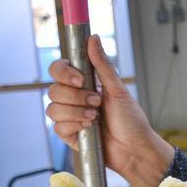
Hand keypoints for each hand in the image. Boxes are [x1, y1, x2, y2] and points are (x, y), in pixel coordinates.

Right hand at [46, 35, 173, 186]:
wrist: (134, 148)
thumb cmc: (131, 119)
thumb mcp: (118, 89)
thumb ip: (102, 65)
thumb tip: (93, 38)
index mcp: (84, 84)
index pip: (58, 70)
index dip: (64, 73)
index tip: (80, 80)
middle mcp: (74, 98)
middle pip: (53, 89)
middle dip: (76, 97)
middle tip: (97, 102)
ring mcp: (70, 116)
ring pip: (52, 109)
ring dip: (76, 112)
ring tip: (95, 117)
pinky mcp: (69, 134)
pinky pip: (58, 127)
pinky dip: (74, 126)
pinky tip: (89, 128)